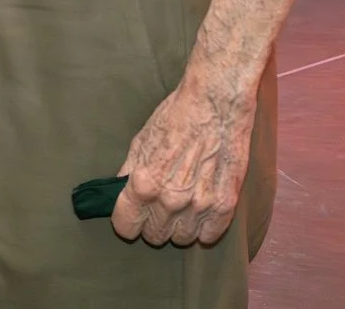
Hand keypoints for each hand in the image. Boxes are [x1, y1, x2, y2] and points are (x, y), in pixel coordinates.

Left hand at [112, 72, 257, 246]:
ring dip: (178, 227)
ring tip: (180, 207)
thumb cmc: (175, 118)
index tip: (131, 214)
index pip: (126, 227)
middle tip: (157, 207)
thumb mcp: (140, 142)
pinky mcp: (225, 205)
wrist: (215, 104)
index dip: (126, 221)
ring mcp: (200, 205)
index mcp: (144, 184)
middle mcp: (171, 200)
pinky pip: (209, 236)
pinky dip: (203, 228)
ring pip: (181, 239)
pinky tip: (199, 212)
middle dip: (152, 223)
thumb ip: (129, 173)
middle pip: (154, 235)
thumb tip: (119, 193)